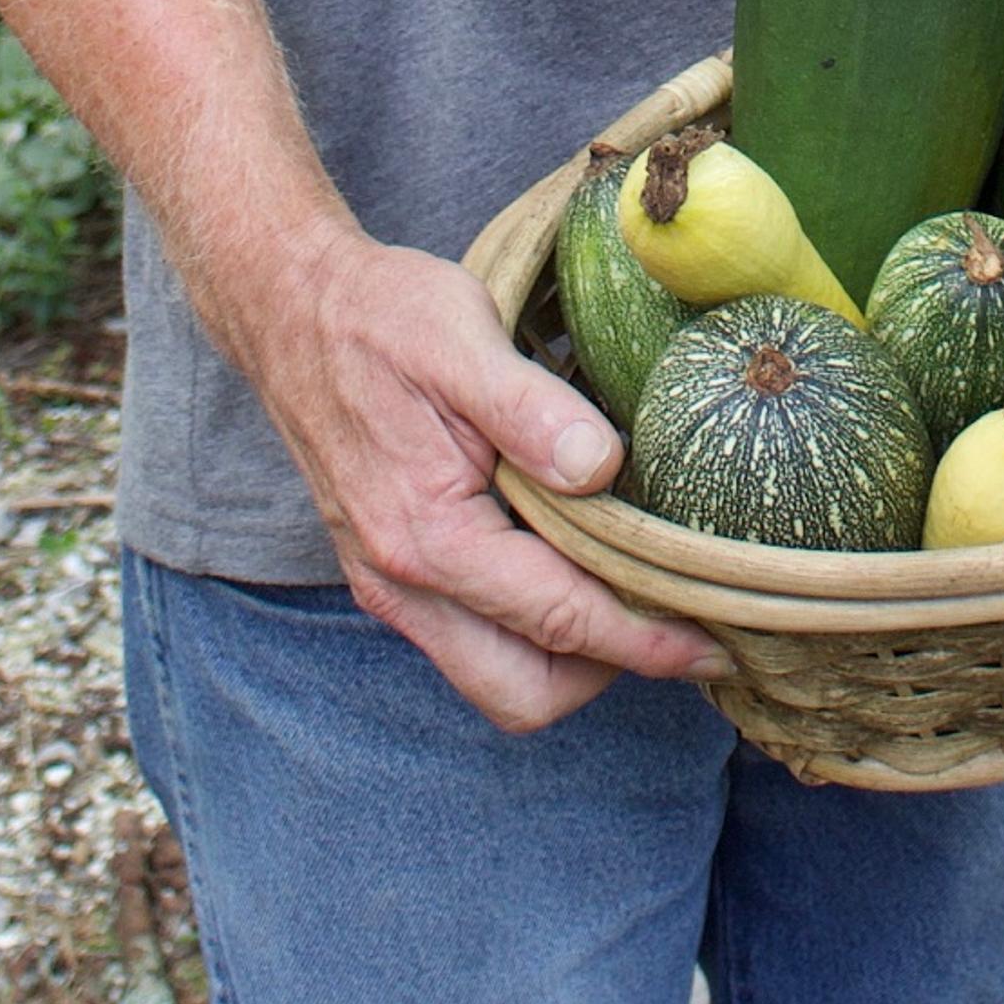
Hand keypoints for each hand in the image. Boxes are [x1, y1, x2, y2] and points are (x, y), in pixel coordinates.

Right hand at [228, 217, 714, 732]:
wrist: (289, 310)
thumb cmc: (379, 317)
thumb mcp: (460, 337)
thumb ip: (530, 407)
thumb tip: (602, 466)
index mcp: (426, 536)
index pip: (558, 621)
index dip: (645, 640)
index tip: (714, 646)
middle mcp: (402, 583)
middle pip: (522, 693)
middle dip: (606, 673)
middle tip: (677, 623)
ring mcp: (392, 586)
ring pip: (495, 677)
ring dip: (570, 659)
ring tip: (636, 596)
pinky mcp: (392, 573)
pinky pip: (472, 640)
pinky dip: (533, 630)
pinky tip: (577, 568)